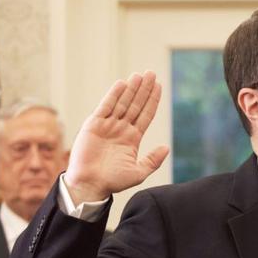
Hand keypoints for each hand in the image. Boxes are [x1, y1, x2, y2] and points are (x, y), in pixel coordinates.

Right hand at [64, 70, 167, 203]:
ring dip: (132, 89)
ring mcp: (108, 125)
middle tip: (152, 74)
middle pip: (135, 105)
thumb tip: (167, 148)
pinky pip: (106, 106)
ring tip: (140, 75)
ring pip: (122, 103)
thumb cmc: (113, 181)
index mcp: (132, 138)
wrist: (91, 184)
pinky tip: (123, 84)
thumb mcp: (139, 172)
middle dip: (144, 90)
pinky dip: (114, 95)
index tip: (160, 87)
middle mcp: (121, 129)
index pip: (145, 115)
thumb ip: (153, 160)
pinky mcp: (94, 124)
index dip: (152, 101)